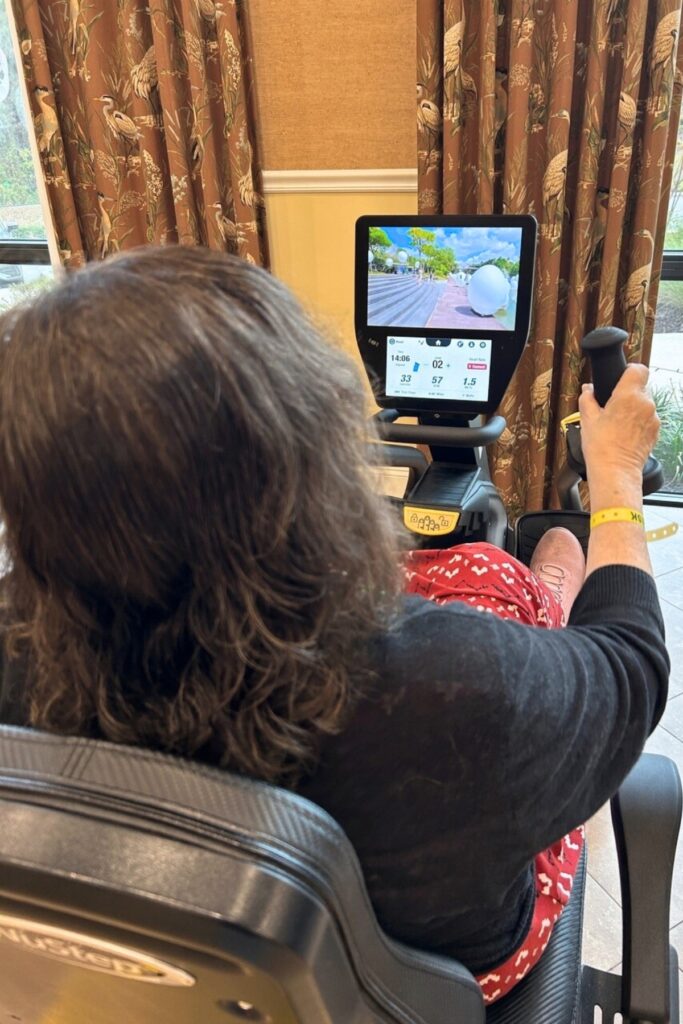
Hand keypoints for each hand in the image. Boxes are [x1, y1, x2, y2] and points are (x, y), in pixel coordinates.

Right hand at [578, 363, 659, 484]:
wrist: (615, 471)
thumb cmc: (601, 447)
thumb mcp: (587, 419)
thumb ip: (587, 399)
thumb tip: (587, 390)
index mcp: (628, 395)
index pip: (639, 369)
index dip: (629, 371)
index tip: (621, 377)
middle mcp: (645, 404)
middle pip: (640, 388)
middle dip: (627, 394)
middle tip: (612, 407)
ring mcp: (653, 418)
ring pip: (644, 404)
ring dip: (634, 409)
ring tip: (618, 423)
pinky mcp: (655, 431)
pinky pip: (647, 419)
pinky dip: (638, 422)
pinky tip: (625, 433)